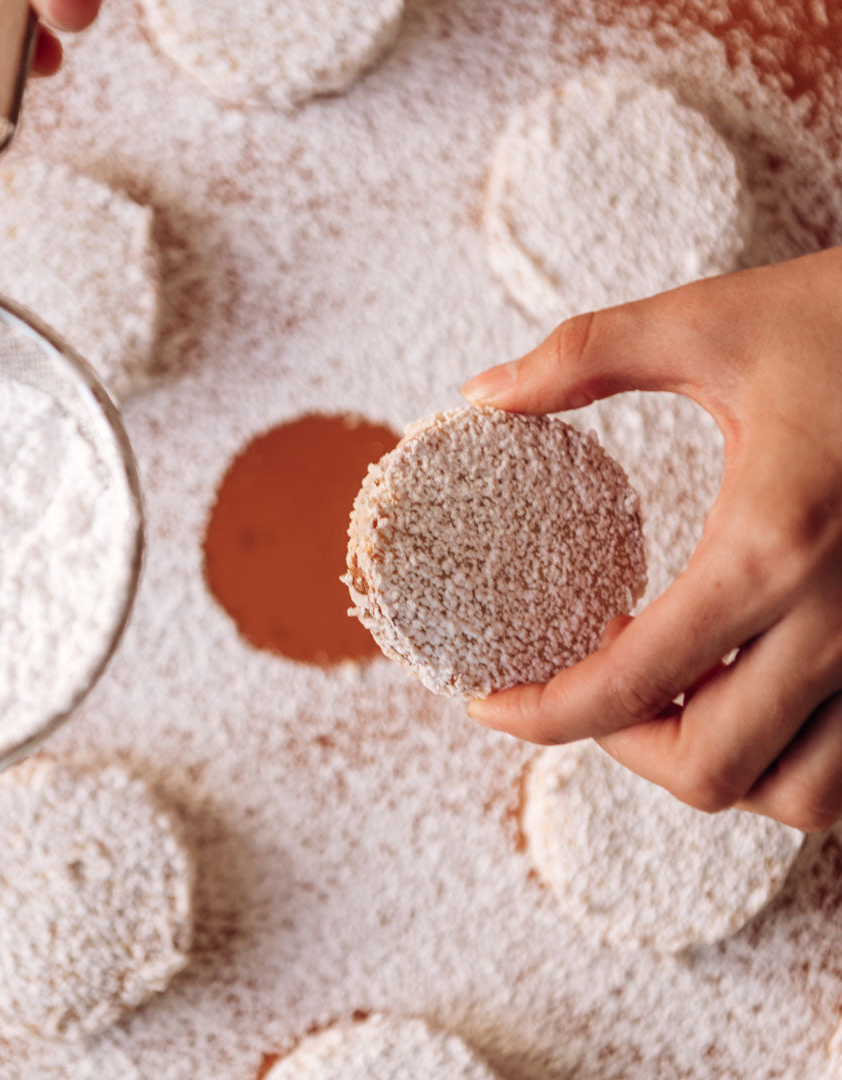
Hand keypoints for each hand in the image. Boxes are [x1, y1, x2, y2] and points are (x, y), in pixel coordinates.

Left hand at [462, 246, 841, 832]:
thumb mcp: (714, 321)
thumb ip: (585, 356)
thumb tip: (483, 392)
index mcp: (772, 544)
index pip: (631, 681)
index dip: (542, 715)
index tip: (493, 706)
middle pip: (712, 770)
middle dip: (624, 748)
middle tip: (589, 686)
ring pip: (801, 796)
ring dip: (716, 765)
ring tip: (672, 692)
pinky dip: (790, 760)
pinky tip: (751, 688)